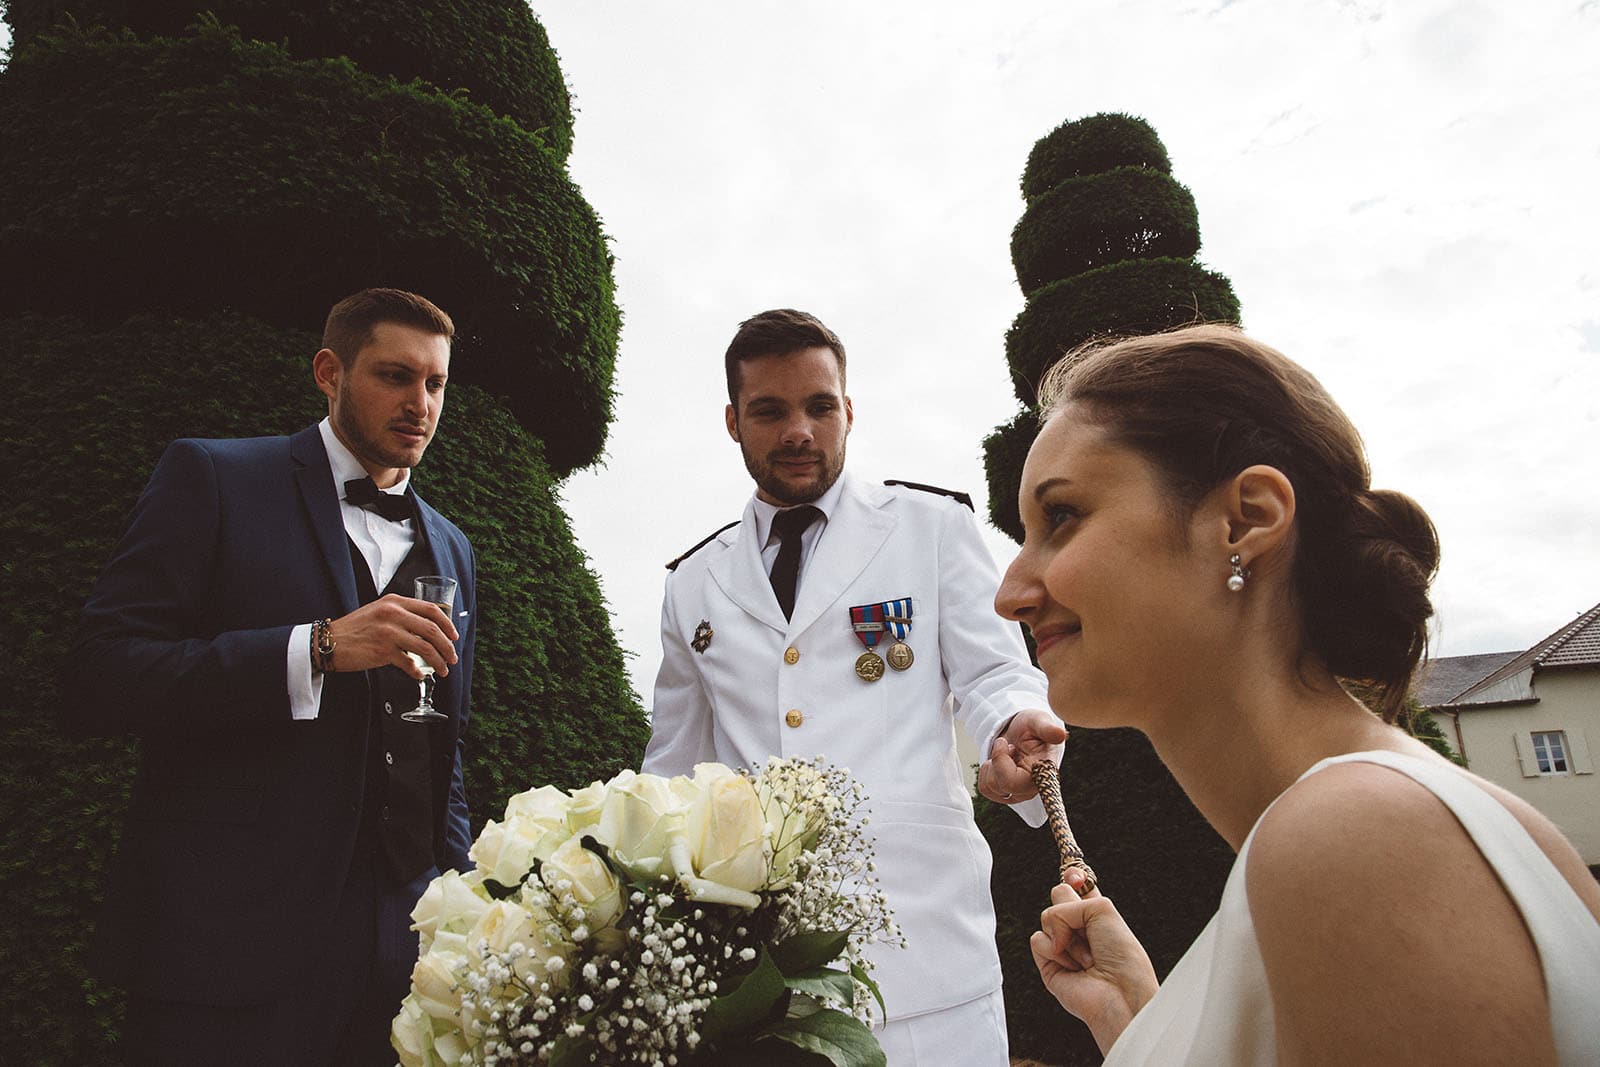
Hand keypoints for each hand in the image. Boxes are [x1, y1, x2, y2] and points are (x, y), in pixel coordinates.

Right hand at [325, 595, 459, 679]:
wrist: (328, 642)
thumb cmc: (355, 629)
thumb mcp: (379, 611)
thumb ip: (401, 615)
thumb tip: (427, 629)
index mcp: (395, 602)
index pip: (431, 610)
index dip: (448, 624)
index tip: (454, 636)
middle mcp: (393, 614)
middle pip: (432, 630)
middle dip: (448, 647)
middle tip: (452, 658)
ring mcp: (388, 633)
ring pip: (425, 648)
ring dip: (438, 661)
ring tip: (443, 670)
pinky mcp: (382, 651)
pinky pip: (409, 663)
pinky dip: (417, 671)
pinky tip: (419, 675)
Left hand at [977, 709, 1065, 803]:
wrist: (1018, 730)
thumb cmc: (1031, 727)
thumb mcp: (1038, 720)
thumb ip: (1047, 728)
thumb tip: (1061, 734)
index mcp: (1045, 773)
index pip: (1035, 790)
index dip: (1037, 801)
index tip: (1043, 805)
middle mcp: (1032, 788)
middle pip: (1004, 784)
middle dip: (999, 759)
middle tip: (1008, 745)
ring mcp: (1017, 793)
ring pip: (991, 786)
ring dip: (993, 763)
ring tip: (1008, 752)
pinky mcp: (1003, 794)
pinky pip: (985, 788)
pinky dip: (987, 770)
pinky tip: (1000, 761)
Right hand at [1031, 877, 1158, 1053]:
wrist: (1119, 992)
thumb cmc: (1121, 956)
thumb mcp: (1103, 909)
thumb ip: (1071, 899)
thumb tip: (1051, 920)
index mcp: (1095, 913)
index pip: (1075, 884)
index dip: (1072, 878)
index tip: (1075, 878)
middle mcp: (1077, 927)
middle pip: (1057, 894)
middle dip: (1070, 905)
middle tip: (1087, 928)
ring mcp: (1061, 944)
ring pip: (1046, 916)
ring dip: (1068, 936)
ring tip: (1087, 958)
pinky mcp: (1047, 963)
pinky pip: (1036, 939)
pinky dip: (1055, 951)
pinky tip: (1073, 967)